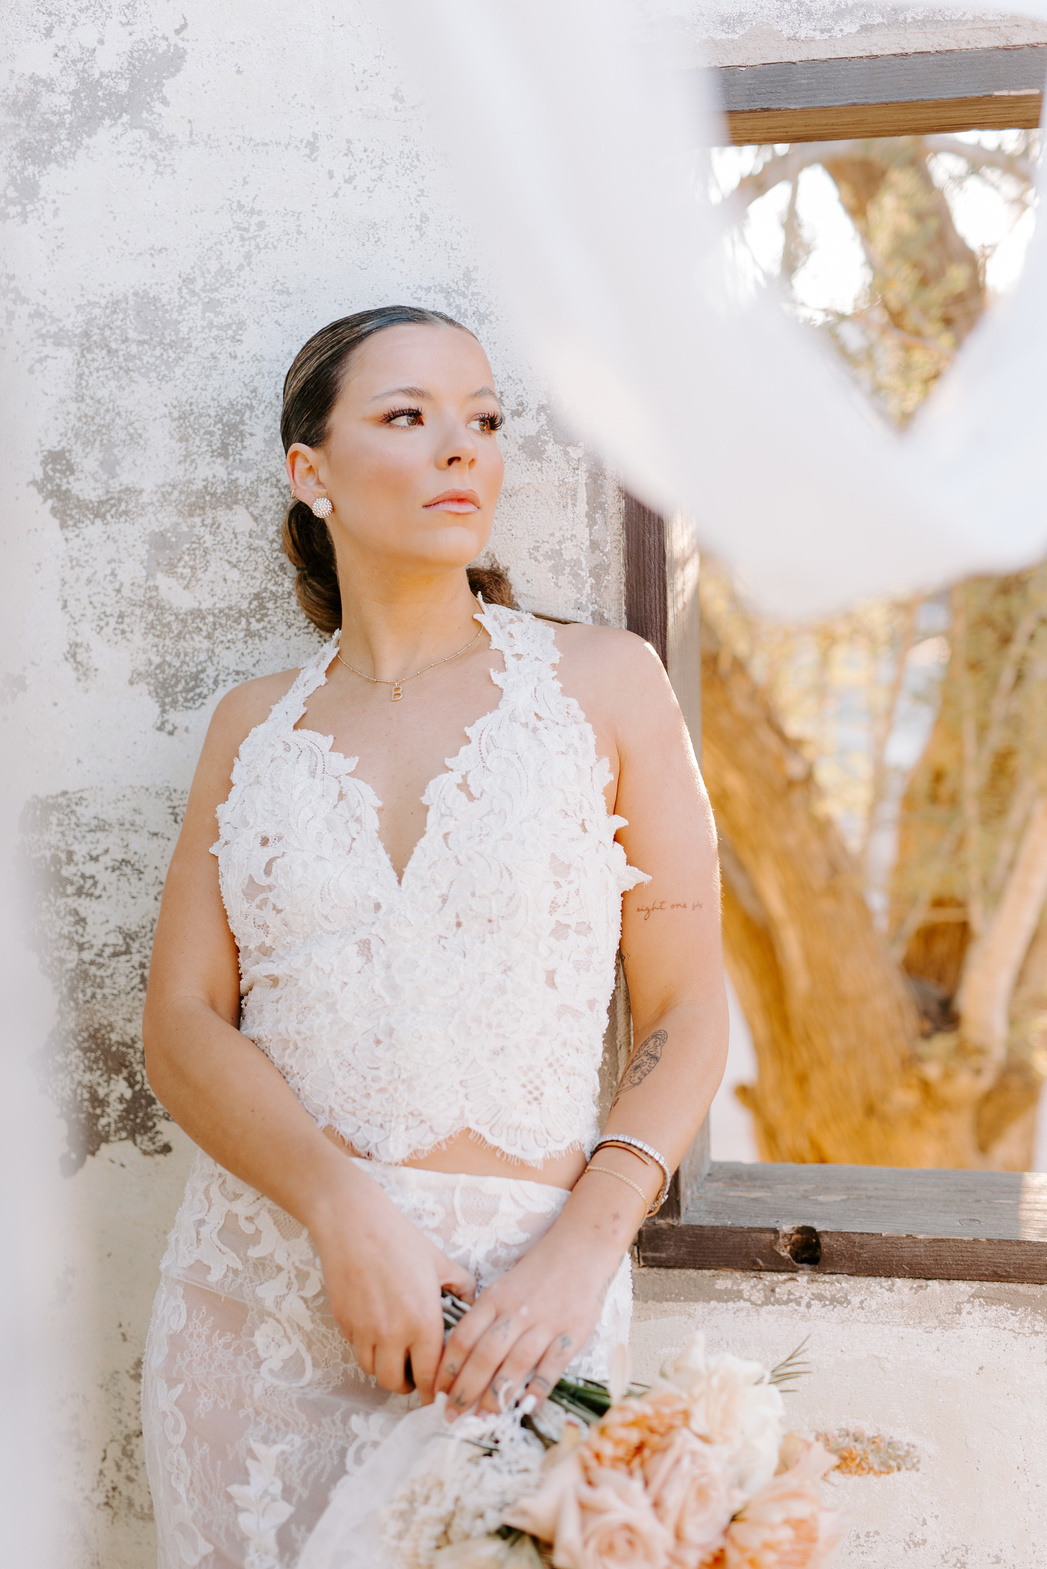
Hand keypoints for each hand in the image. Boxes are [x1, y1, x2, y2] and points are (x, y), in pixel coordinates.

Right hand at [308, 1172, 475, 1401]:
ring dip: (385, 1368)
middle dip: (408, 1384)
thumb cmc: (399, 1239)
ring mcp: (364, 1330)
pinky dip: (367, 1349)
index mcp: (423, 1320)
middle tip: (415, 1373)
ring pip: (373, 1371)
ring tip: (395, 1354)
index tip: (439, 1393)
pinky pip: (356, 1350)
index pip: (431, 1375)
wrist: (354, 1224)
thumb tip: (470, 1301)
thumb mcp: (440, 1261)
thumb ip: (461, 1286)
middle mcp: (392, 1333)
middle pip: (397, 1383)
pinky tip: (376, 1331)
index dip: (436, 1390)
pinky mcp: (344, 1323)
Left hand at [434, 1226, 623, 1418]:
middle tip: (452, 1416)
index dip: (447, 1369)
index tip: (437, 1393)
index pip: (462, 1338)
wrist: (580, 1249)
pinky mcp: (572, 1333)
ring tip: (481, 1420)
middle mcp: (516, 1311)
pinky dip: (537, 1389)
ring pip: (515, 1365)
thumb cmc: (536, 1274)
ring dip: (496, 1397)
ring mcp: (545, 1323)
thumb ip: (484, 1319)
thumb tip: (460, 1360)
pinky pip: (552, 1367)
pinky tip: (524, 1407)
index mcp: (494, 1299)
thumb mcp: (502, 1288)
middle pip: (484, 1356)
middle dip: (465, 1391)